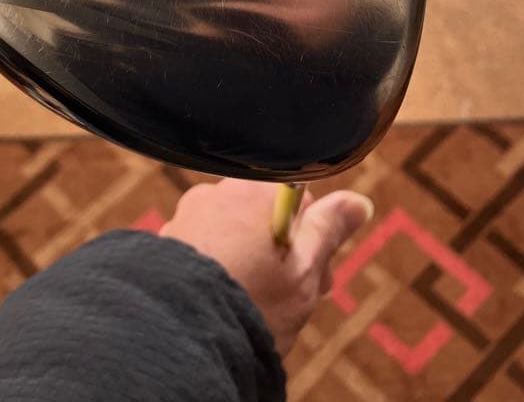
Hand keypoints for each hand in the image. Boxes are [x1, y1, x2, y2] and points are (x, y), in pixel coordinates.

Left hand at [160, 178, 372, 354]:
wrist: (179, 333)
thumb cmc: (249, 301)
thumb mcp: (303, 272)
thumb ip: (329, 231)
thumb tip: (358, 201)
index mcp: (257, 190)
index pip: (300, 198)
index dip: (313, 238)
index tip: (316, 275)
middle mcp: (219, 191)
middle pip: (264, 213)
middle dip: (280, 249)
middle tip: (289, 297)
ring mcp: (188, 213)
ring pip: (232, 230)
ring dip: (246, 258)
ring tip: (251, 302)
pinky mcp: (166, 239)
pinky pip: (203, 245)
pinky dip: (215, 266)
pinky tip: (221, 298)